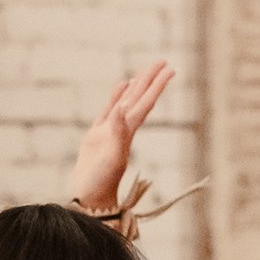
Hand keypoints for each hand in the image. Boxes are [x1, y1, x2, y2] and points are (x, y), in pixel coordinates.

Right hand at [70, 60, 174, 211]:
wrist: (90, 199)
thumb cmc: (101, 182)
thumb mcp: (111, 157)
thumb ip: (117, 132)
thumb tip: (125, 108)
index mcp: (128, 131)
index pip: (145, 103)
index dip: (157, 86)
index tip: (169, 69)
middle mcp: (122, 129)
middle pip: (139, 99)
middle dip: (150, 80)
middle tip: (163, 61)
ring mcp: (109, 132)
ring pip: (125, 102)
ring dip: (136, 87)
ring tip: (144, 72)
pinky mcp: (96, 136)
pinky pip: (108, 110)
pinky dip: (116, 97)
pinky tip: (121, 87)